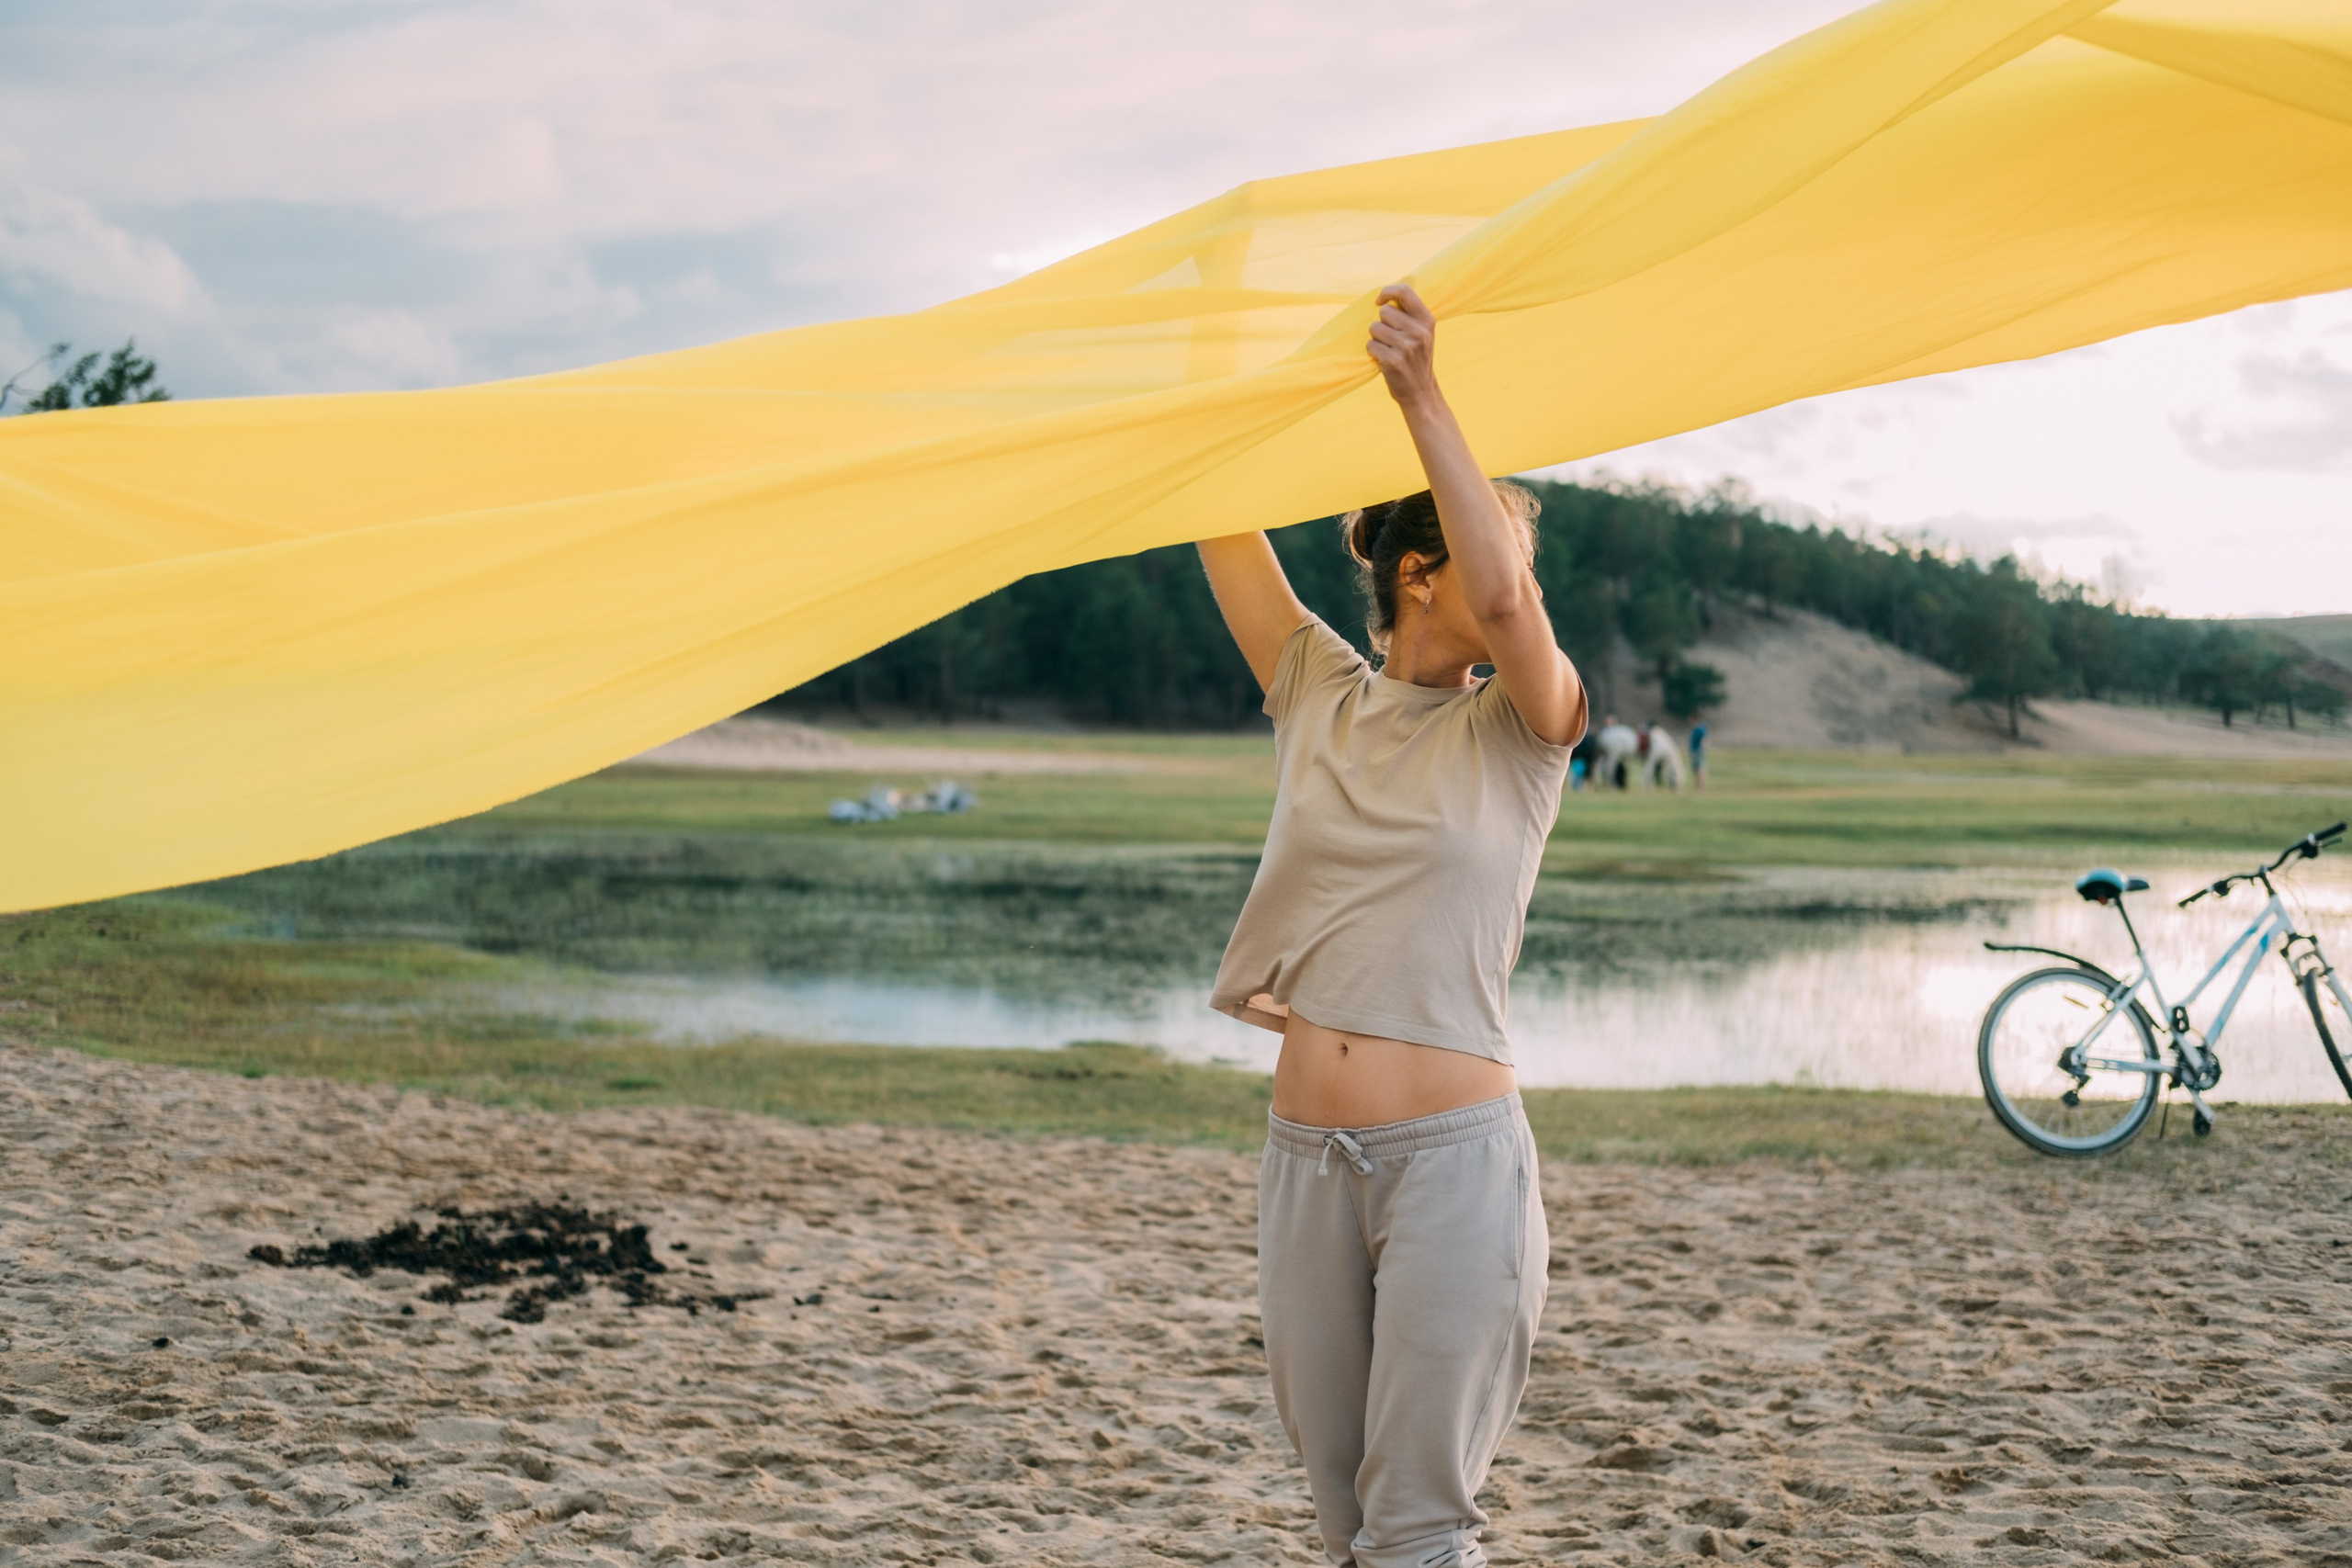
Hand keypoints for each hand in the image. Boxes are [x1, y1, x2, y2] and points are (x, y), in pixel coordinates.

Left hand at [1366, 283, 1439, 409]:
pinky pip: (1370, 346)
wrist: (1421, 392)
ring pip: (1374, 328)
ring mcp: (1407, 347)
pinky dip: (1373, 352)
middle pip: (1384, 312)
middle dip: (1382, 323)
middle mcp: (1419, 332)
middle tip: (1391, 339)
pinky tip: (1385, 360)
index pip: (1405, 291)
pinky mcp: (1393, 361)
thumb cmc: (1417, 358)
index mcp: (1427, 320)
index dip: (1387, 292)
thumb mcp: (1422, 333)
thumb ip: (1409, 314)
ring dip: (1376, 339)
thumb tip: (1387, 294)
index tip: (1379, 301)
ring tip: (1389, 350)